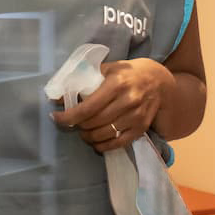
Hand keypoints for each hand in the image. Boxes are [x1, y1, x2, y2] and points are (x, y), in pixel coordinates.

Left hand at [52, 58, 170, 153]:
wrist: (159, 81)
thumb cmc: (128, 73)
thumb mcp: (108, 68)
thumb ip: (84, 79)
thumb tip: (58, 95)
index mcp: (117, 84)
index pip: (87, 107)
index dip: (69, 116)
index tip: (56, 117)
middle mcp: (128, 101)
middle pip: (93, 122)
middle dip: (77, 125)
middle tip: (71, 123)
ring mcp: (136, 117)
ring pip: (103, 135)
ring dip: (87, 136)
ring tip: (83, 131)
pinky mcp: (141, 129)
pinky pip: (117, 143)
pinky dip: (102, 146)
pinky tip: (95, 141)